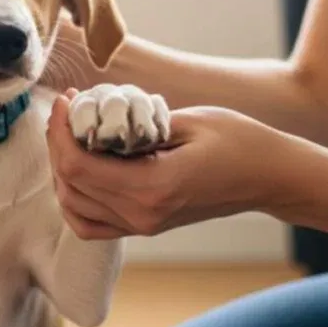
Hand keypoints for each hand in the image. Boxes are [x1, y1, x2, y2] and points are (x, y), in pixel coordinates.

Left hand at [46, 90, 297, 239]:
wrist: (269, 176)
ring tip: (71, 134)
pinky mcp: (145, 226)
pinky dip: (74, 198)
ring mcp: (142, 225)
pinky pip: (91, 222)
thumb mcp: (186, 121)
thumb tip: (92, 115)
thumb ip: (135, 124)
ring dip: (62, 169)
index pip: (77, 166)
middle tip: (67, 109)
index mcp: (151, 187)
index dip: (60, 131)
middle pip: (70, 185)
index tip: (65, 100)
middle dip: (58, 143)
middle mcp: (141, 214)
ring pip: (74, 207)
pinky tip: (80, 168)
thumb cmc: (237, 141)